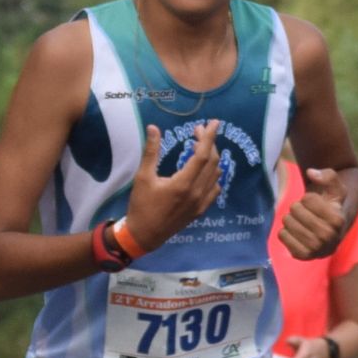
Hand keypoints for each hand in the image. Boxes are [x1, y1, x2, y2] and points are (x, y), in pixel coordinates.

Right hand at [123, 121, 223, 251]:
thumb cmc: (141, 205)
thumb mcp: (143, 177)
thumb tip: (153, 128)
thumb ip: (151, 152)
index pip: (203, 154)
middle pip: (212, 162)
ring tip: (200, 147)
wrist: (145, 235)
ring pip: (216, 175)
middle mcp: (197, 193)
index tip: (215, 122)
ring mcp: (201, 203)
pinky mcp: (201, 210)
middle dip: (209, 143)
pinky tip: (204, 170)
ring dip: (212, 158)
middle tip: (199, 131)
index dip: (209, 137)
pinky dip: (213, 176)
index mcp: (183, 183)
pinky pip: (214, 189)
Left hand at [275, 178, 347, 259]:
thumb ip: (328, 175)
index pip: (307, 199)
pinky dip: (285, 231)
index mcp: (338, 220)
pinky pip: (282, 235)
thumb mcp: (336, 188)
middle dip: (298, 207)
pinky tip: (296, 233)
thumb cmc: (331, 206)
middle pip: (295, 209)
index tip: (316, 204)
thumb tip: (311, 173)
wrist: (331, 232)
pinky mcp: (302, 256)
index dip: (308, 198)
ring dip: (291, 218)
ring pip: (287, 222)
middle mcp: (328, 236)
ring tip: (301, 222)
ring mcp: (316, 249)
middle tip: (306, 213)